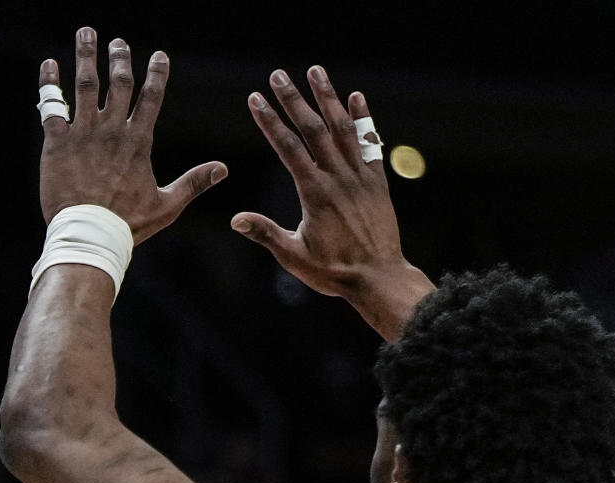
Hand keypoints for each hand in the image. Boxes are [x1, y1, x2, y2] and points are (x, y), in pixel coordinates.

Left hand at [38, 28, 226, 240]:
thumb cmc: (129, 225)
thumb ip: (193, 182)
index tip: (159, 55)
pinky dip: (50, 82)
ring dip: (86, 55)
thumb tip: (223, 169)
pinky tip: (50, 64)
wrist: (90, 236)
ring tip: (87, 33)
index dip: (156, 74)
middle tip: (118, 42)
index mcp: (138, 142)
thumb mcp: (167, 206)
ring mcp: (83, 133)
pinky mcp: (57, 142)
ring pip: (85, 84)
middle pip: (118, 82)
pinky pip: (51, 105)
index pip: (151, 98)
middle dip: (120, 58)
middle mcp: (111, 131)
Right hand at [231, 67, 432, 337]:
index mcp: (314, 194)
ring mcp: (360, 177)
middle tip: (278, 74)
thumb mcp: (294, 257)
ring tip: (315, 71)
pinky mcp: (377, 182)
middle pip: (313, 129)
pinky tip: (356, 97)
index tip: (256, 98)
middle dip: (294, 99)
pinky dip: (363, 118)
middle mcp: (338, 178)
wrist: (378, 279)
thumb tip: (236, 220)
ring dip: (327, 97)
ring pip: (342, 129)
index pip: (288, 148)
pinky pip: (370, 143)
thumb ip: (266, 234)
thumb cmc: (334, 273)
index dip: (270, 121)